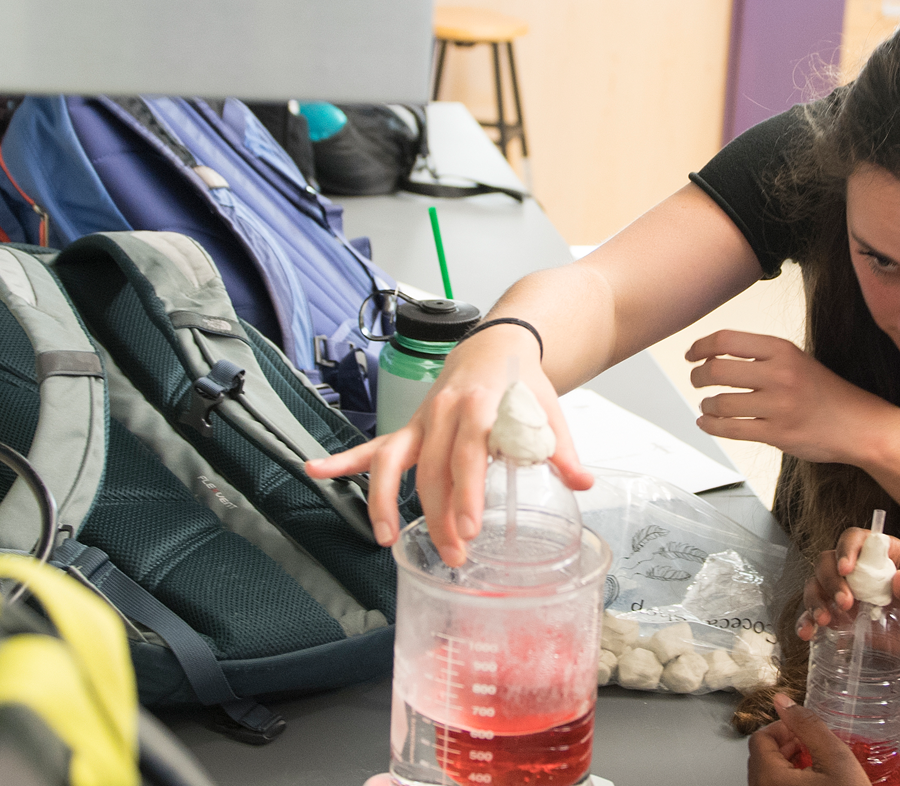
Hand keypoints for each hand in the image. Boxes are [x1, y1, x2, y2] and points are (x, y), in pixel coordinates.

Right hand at [302, 326, 591, 566]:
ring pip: (395, 464)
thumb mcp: (548, 411)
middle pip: (432, 471)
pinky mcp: (407, 428)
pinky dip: (342, 460)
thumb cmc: (522, 383)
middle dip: (438, 516)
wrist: (496, 346)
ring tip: (388, 539)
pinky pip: (371, 447)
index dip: (466, 492)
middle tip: (451, 554)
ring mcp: (420, 421)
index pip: (469, 454)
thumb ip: (560, 449)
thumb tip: (583, 483)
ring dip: (387, 503)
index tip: (467, 527)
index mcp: (481, 406)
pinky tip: (316, 471)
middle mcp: (444, 412)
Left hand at [687, 330, 899, 464]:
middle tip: (696, 380)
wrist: (860, 425)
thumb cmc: (827, 393)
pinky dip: (712, 426)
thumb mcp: (797, 361)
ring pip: (720, 403)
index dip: (701, 346)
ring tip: (707, 406)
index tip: (692, 353)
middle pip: (717, 370)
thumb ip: (761, 357)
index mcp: (783, 350)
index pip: (726, 340)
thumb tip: (713, 355)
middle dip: (697, 376)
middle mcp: (780, 374)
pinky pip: (731, 429)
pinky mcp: (777, 434)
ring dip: (706, 406)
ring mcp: (778, 406)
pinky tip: (708, 423)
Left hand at [746, 693, 875, 785]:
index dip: (784, 727)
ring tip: (819, 764)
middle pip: (763, 757)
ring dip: (792, 763)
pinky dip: (794, 781)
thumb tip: (785, 702)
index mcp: (769, 779)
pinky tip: (819, 782)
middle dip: (789, 745)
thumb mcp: (835, 758)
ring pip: (770, 775)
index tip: (804, 728)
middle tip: (813, 745)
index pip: (760, 738)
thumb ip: (809, 726)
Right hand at [796, 526, 899, 667]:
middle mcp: (861, 571)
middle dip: (830, 580)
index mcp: (884, 554)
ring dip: (815, 600)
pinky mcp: (845, 619)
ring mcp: (851, 594)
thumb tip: (899, 580)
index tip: (847, 569)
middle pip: (829, 562)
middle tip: (845, 603)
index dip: (847, 549)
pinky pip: (819, 616)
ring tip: (826, 620)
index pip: (856, 539)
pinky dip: (808, 622)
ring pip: (817, 586)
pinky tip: (808, 632)